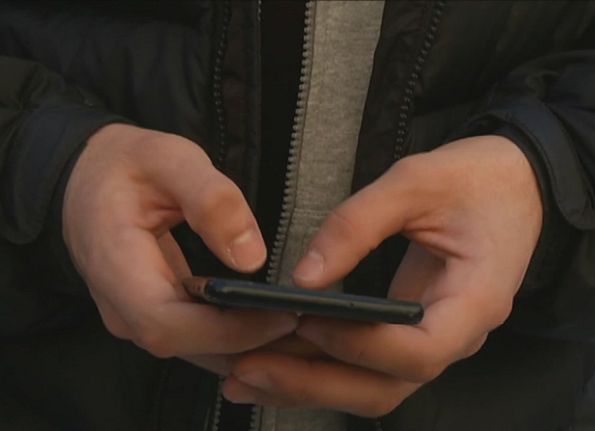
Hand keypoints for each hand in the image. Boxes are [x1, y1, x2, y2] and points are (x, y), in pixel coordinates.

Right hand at [63, 124, 297, 361]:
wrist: (86, 177)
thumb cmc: (126, 164)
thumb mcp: (169, 159)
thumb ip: (211, 200)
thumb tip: (250, 258)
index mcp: (116, 267)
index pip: (169, 324)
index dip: (228, 330)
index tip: (283, 315)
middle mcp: (122, 306)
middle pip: (189, 346)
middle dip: (252, 343)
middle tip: (311, 324)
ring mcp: (137, 316)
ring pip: (197, 350)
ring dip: (250, 347)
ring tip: (304, 328)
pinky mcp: (156, 314)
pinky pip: (198, 338)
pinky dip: (238, 338)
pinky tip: (275, 323)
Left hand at [223, 135, 542, 415]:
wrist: (518, 184)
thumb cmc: (479, 177)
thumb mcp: (418, 180)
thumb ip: (358, 224)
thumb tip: (303, 277)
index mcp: (477, 299)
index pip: (420, 351)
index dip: (361, 344)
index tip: (306, 320)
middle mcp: (460, 334)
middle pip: (388, 387)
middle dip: (316, 385)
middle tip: (247, 371)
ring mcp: (439, 338)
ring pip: (376, 387)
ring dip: (311, 387)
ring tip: (244, 376)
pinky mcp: (417, 332)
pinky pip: (371, 366)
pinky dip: (324, 368)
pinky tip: (277, 359)